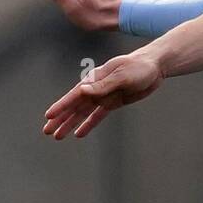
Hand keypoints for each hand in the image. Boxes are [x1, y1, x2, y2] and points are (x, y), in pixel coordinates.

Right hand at [44, 49, 162, 139]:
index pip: (75, 95)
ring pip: (82, 113)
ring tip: (57, 136)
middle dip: (60, 118)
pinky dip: (88, 124)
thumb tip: (83, 91)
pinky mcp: (113, 102)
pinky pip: (97, 116)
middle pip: (74, 106)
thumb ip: (103, 85)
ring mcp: (103, 96)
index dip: (61, 106)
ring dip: (70, 124)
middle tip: (47, 131)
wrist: (155, 67)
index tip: (49, 116)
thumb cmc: (138, 67)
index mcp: (95, 79)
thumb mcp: (122, 75)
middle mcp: (96, 88)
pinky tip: (79, 134)